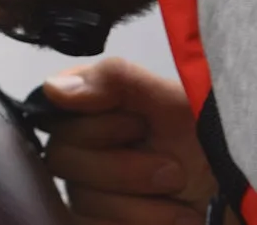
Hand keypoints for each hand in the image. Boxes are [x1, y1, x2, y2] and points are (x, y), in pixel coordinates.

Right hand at [40, 57, 220, 224]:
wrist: (241, 201)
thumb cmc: (213, 148)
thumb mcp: (175, 102)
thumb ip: (116, 80)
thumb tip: (53, 88)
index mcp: (96, 109)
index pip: (53, 109)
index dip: (97, 124)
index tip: (138, 126)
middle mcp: (84, 148)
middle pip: (61, 157)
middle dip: (124, 169)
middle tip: (173, 170)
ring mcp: (89, 191)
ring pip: (79, 199)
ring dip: (139, 206)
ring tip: (181, 204)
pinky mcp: (97, 222)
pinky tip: (168, 220)